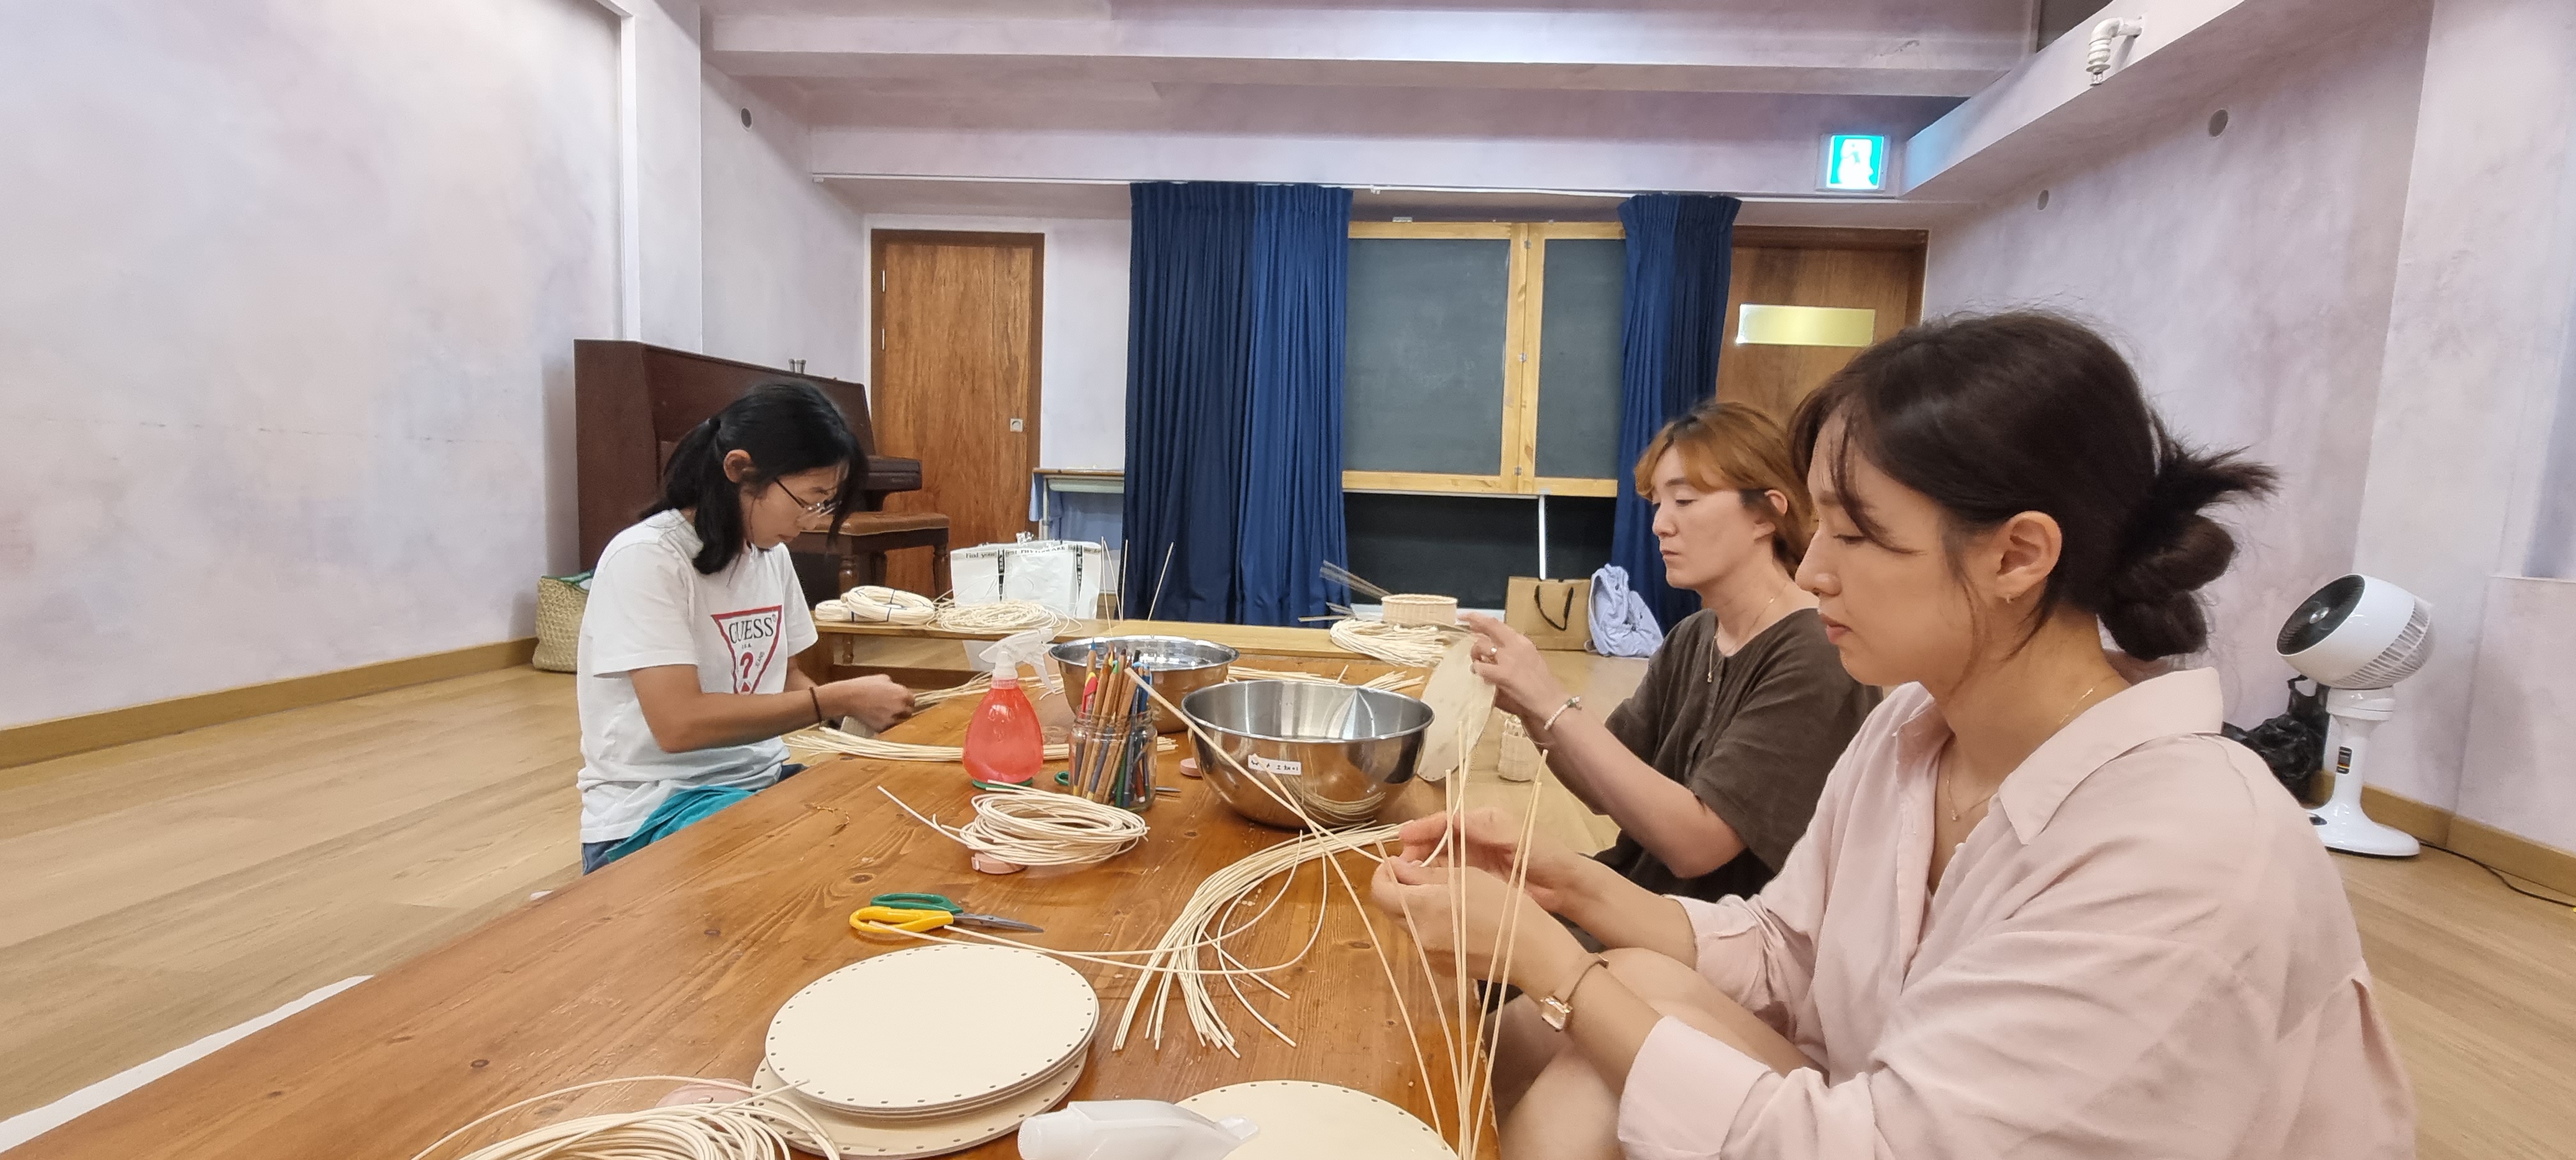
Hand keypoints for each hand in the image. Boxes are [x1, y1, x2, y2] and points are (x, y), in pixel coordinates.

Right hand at [816, 675, 915, 731]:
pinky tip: (876, 719)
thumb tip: (896, 688)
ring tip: (883, 715)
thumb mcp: (882, 678)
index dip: (906, 701)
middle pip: (908, 713)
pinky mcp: (883, 727)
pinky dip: (884, 725)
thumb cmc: (863, 686)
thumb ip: (893, 685)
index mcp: (902, 693)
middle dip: (902, 711)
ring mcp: (892, 718)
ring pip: (899, 722)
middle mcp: (900, 707)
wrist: (848, 697)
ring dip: (894, 719)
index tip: (901, 702)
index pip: (912, 701)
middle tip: (891, 709)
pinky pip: (888, 728)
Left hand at [1371, 857, 1584, 992]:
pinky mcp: (1441, 968)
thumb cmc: (1504, 905)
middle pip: (1390, 909)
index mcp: (1423, 908)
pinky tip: (1455, 920)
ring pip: (1407, 925)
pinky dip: (1429, 926)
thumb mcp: (1467, 877)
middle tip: (1419, 874)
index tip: (1396, 863)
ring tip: (1443, 896)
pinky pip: (1424, 941)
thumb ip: (1425, 874)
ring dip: (1414, 908)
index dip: (1383, 874)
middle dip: (1398, 889)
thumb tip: (1397, 868)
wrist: (1532, 951)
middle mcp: (1419, 935)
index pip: (1380, 891)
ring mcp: (1428, 956)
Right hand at [1392, 809, 1587, 912]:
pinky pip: (1448, 880)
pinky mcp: (1474, 883)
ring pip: (1439, 862)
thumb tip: (1450, 818)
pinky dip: (1433, 883)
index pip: (1445, 821)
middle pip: (1437, 841)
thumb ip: (1483, 827)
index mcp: (1481, 821)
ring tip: (1404, 876)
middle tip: (1399, 863)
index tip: (1403, 836)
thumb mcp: (1514, 835)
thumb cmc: (1542, 853)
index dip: (1423, 828)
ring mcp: (1473, 862)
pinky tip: (1420, 888)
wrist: (1563, 887)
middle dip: (1417, 849)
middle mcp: (1473, 839)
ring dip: (1421, 867)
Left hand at [1460, 613, 1570, 721]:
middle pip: (1490, 626)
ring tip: (1476, 662)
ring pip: (1481, 646)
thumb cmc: (1542, 685)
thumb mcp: (1530, 660)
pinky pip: (1481, 668)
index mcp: (1523, 642)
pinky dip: (1477, 670)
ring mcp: (1508, 658)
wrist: (1551, 700)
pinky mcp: (1503, 674)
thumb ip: (1513, 652)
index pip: (1499, 625)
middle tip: (1462, 620)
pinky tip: (1479, 675)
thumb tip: (1494, 651)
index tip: (1469, 616)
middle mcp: (1515, 645)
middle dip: (1474, 621)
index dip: (1481, 619)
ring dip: (1475, 654)